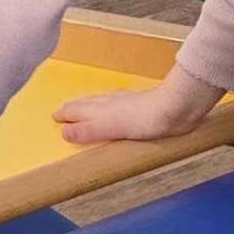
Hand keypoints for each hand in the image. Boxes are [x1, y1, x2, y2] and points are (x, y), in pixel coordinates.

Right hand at [53, 66, 222, 144]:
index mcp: (104, 109)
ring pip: (104, 101)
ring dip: (91, 104)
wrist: (178, 107)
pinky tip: (119, 106)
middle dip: (76, 107)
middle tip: (64, 109)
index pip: (80, 111)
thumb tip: (64, 132)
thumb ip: (90, 130)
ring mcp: (129, 102)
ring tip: (85, 105)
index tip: (55, 115)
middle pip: (90, 103)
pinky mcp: (144, 106)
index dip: (67, 114)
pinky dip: (111, 104)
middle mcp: (114, 103)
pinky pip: (120, 103)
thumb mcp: (112, 127)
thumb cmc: (146, 118)